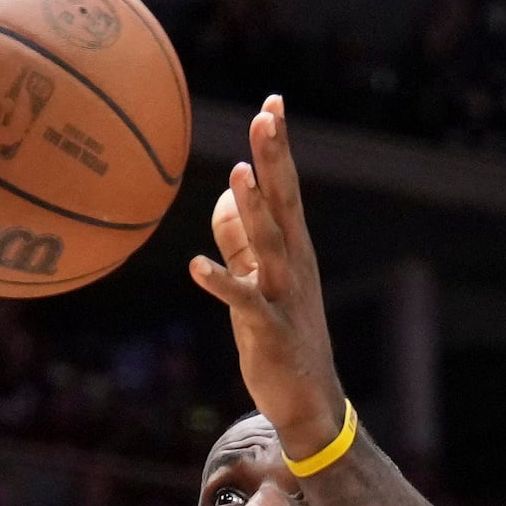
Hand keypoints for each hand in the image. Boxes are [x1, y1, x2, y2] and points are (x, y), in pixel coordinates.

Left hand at [184, 99, 347, 456]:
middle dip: (275, 160)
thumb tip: (221, 197)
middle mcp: (294, 266)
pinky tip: (196, 266)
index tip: (272, 104)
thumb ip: (239, 240)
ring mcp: (283, 297)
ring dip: (254, 209)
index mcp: (293, 250)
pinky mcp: (267, 331)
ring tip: (238, 172)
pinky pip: (242, 302)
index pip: (285, 189)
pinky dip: (221, 283)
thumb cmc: (282, 338)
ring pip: (269, 244)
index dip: (278, 149)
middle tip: (267, 115)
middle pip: (285, 203)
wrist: (309, 402)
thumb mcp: (257, 280)